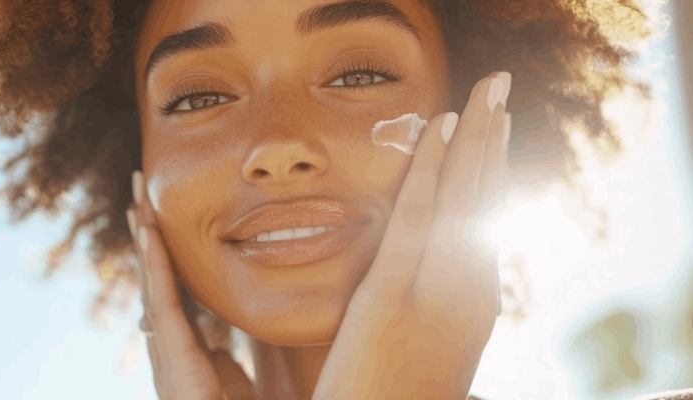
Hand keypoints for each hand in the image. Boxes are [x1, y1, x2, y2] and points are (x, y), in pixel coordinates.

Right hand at [127, 172, 257, 399]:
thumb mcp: (229, 383)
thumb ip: (220, 359)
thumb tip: (216, 340)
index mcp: (181, 344)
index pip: (169, 285)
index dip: (160, 249)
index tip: (152, 214)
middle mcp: (165, 342)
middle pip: (154, 274)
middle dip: (144, 231)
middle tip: (138, 189)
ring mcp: (165, 347)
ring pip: (153, 278)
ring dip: (144, 234)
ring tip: (137, 195)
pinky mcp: (174, 353)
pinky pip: (163, 299)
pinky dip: (154, 263)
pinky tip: (147, 231)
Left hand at [312, 72, 511, 398]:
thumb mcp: (422, 351)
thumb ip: (428, 309)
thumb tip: (425, 277)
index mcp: (472, 308)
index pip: (486, 224)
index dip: (490, 172)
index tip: (492, 129)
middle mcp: (468, 298)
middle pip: (484, 203)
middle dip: (493, 141)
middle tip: (500, 89)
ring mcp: (434, 298)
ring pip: (462, 201)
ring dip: (475, 139)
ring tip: (488, 91)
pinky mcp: (393, 301)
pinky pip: (418, 220)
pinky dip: (432, 169)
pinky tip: (441, 129)